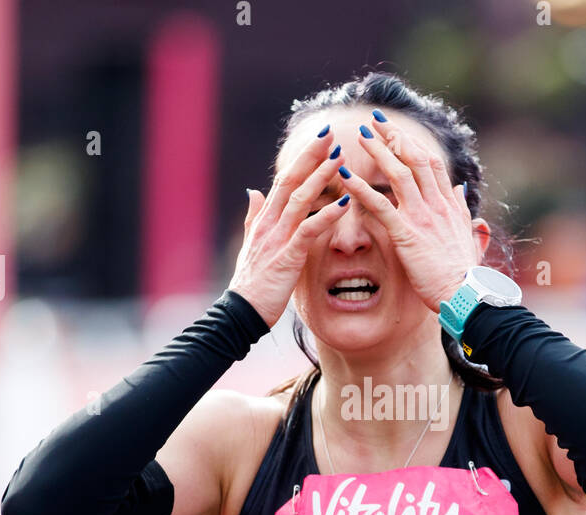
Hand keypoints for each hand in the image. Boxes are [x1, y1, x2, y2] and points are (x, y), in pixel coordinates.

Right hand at [228, 126, 350, 327]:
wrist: (241, 311)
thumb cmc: (251, 282)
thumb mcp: (251, 244)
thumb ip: (253, 215)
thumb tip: (253, 191)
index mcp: (265, 219)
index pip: (285, 180)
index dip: (302, 158)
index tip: (319, 139)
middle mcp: (270, 222)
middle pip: (291, 180)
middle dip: (311, 155)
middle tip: (330, 132)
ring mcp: (278, 238)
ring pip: (300, 199)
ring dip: (321, 177)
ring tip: (340, 158)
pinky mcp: (287, 256)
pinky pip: (309, 230)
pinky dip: (327, 214)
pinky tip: (344, 202)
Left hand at [344, 116, 480, 312]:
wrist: (467, 295)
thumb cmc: (464, 273)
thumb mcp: (467, 234)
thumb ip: (461, 209)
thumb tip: (459, 186)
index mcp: (449, 204)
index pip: (430, 163)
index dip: (413, 143)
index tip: (397, 131)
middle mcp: (436, 205)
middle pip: (414, 158)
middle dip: (394, 136)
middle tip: (375, 119)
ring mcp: (422, 217)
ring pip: (398, 173)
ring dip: (379, 151)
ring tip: (361, 135)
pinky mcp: (406, 234)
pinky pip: (379, 205)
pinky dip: (360, 188)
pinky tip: (344, 176)